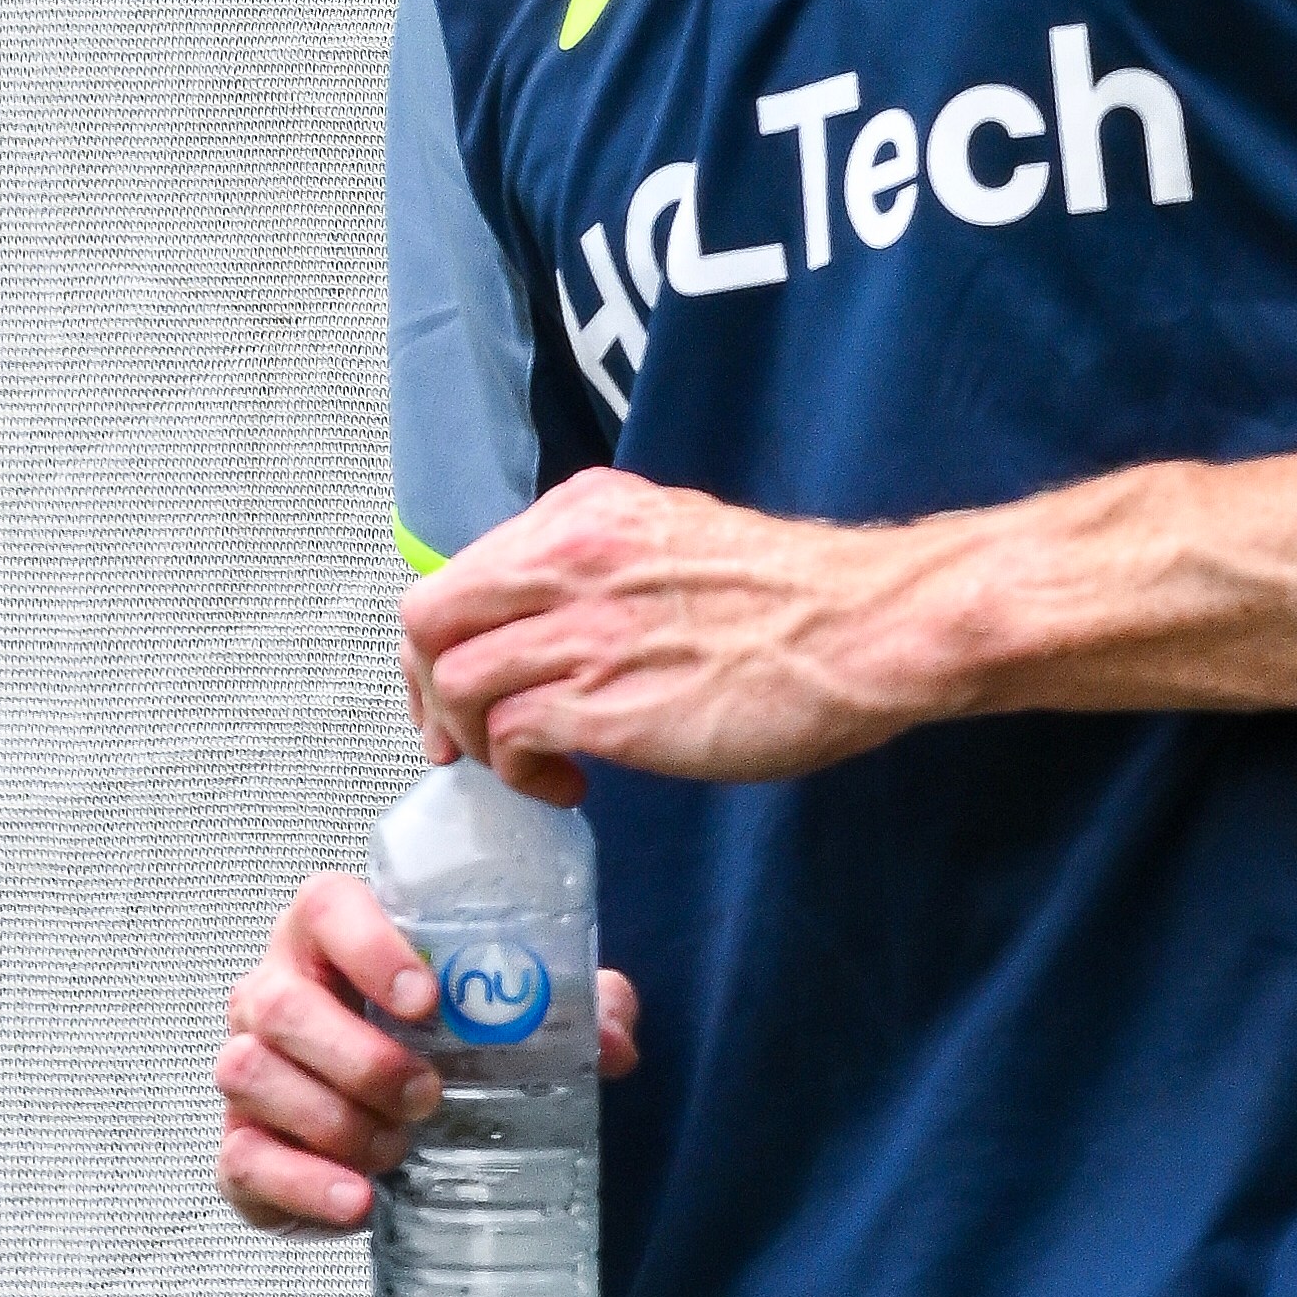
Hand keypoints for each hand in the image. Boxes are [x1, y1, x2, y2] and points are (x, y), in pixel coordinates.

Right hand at [215, 868, 639, 1231]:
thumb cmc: (448, 1041)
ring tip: (399, 1148)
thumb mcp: (516, 1013)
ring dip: (333, 1119)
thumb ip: (577, 1009)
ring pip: (251, 1076)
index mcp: (332, 935)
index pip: (326, 907)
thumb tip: (616, 1042)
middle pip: (281, 1005)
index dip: (369, 946)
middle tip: (428, 1096)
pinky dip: (303, 1184)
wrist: (396, 1124)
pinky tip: (359, 1200)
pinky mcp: (237, 1145)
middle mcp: (273, 991)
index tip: (427, 1000)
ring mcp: (247, 1067)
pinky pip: (243, 1161)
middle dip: (359, 1056)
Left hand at [402, 469, 939, 803]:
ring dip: (476, 738)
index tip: (466, 683)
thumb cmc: (798, 597)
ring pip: (454, 682)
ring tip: (532, 765)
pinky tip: (569, 784)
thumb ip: (607, 564)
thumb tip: (558, 613)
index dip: (448, 639)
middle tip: (462, 736)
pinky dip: (519, 772)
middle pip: (430, 618)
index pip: (461, 570)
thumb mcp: (678, 540)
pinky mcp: (603, 700)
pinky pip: (507, 736)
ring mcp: (582, 628)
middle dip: (428, 689)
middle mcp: (569, 559)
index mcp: (588, 513)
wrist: (868, 628)